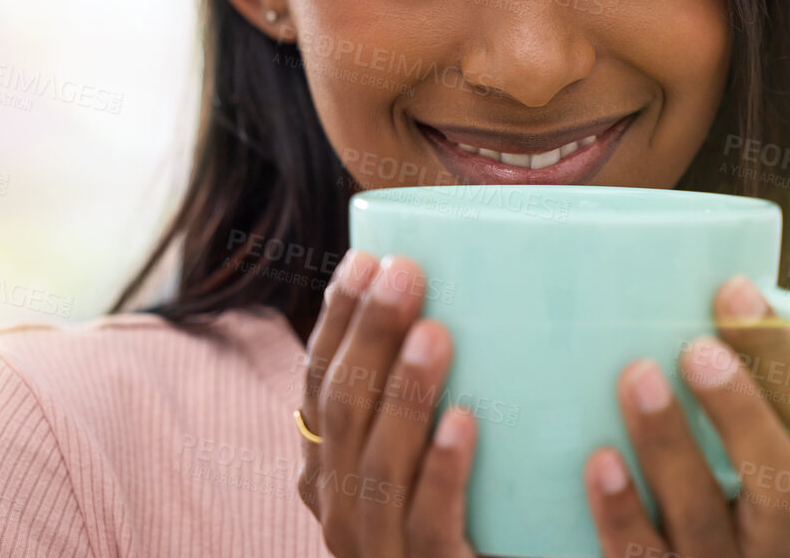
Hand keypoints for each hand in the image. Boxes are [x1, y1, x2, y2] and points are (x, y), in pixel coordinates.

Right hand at [296, 250, 478, 555]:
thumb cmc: (469, 526)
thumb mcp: (424, 463)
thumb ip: (423, 403)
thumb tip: (458, 300)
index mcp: (329, 472)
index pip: (320, 384)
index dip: (338, 322)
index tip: (367, 261)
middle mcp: (340, 510)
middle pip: (342, 412)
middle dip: (368, 336)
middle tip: (405, 273)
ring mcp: (379, 549)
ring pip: (376, 464)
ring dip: (403, 392)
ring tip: (436, 331)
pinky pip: (428, 522)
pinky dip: (441, 469)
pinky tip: (463, 420)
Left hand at [582, 275, 789, 556]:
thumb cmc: (687, 495)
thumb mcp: (721, 447)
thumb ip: (737, 383)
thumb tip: (762, 306)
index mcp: (788, 487)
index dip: (774, 354)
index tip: (732, 290)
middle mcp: (763, 539)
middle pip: (778, 484)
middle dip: (742, 412)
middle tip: (696, 349)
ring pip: (700, 518)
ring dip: (670, 446)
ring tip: (638, 380)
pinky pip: (638, 554)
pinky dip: (619, 511)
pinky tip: (599, 463)